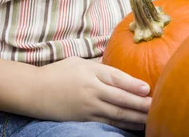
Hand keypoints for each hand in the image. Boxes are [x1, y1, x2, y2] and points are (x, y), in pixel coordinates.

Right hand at [31, 57, 150, 129]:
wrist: (32, 91)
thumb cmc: (58, 73)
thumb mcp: (79, 62)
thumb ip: (100, 66)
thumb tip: (120, 70)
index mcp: (90, 73)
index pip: (115, 78)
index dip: (132, 84)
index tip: (147, 88)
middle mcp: (90, 90)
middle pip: (119, 99)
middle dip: (139, 104)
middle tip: (156, 106)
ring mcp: (86, 107)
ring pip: (115, 114)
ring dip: (134, 117)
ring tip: (150, 119)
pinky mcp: (82, 120)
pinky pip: (106, 123)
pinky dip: (121, 125)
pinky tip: (132, 126)